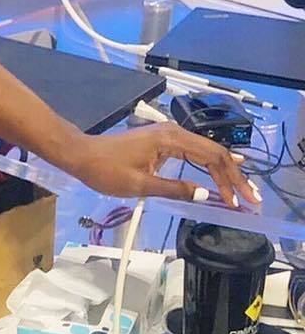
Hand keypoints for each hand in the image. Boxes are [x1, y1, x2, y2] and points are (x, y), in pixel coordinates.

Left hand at [69, 123, 260, 208]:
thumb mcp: (140, 185)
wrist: (81, 155)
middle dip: (234, 176)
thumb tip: (206, 194)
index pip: (213, 157)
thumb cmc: (106, 170)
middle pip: (214, 152)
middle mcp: (174, 133)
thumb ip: (174, 189)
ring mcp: (169, 135)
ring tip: (242, 191)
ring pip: (206, 152)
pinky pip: (193, 152)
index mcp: (171, 139)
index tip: (241, 200)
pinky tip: (221, 172)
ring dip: (223, 172)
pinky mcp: (163, 142)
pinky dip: (209, 165)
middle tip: (251, 198)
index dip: (230, 179)